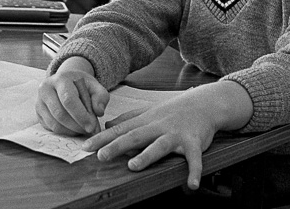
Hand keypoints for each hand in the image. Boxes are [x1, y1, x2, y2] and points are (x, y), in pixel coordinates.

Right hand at [36, 58, 108, 135]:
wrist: (65, 81)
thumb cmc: (81, 85)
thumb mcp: (94, 86)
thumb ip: (101, 97)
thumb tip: (99, 112)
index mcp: (60, 79)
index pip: (68, 100)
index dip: (81, 115)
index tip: (92, 126)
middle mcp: (46, 89)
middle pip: (60, 114)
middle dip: (77, 126)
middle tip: (90, 131)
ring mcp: (39, 102)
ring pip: (54, 123)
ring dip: (71, 131)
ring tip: (83, 130)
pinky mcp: (38, 113)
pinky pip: (51, 128)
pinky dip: (65, 132)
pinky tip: (75, 129)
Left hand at [84, 82, 249, 189]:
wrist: (204, 104)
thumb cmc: (173, 111)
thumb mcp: (149, 112)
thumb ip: (128, 119)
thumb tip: (107, 125)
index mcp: (146, 121)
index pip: (121, 130)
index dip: (102, 138)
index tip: (85, 147)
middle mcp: (158, 126)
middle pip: (135, 136)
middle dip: (117, 146)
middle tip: (101, 156)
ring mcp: (176, 134)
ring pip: (160, 145)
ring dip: (147, 156)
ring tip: (133, 166)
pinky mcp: (194, 142)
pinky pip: (194, 158)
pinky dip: (193, 170)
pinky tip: (191, 185)